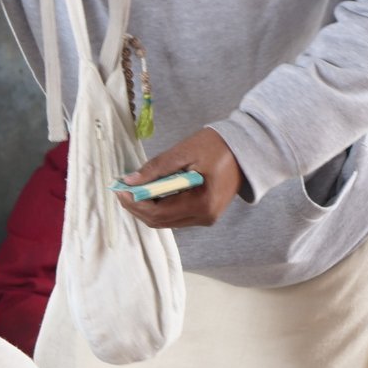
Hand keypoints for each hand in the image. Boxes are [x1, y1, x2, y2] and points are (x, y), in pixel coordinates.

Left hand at [115, 128, 243, 229]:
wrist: (247, 149)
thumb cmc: (219, 146)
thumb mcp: (185, 152)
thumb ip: (157, 168)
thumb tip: (130, 181)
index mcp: (202, 204)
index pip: (158, 213)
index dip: (135, 203)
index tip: (120, 188)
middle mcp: (204, 217)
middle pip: (159, 221)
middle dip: (137, 207)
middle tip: (122, 188)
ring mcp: (205, 218)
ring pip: (165, 221)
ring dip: (146, 207)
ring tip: (133, 188)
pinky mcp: (204, 213)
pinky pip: (174, 215)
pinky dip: (158, 205)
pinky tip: (150, 191)